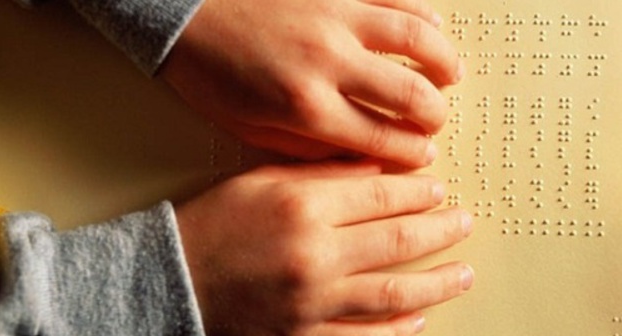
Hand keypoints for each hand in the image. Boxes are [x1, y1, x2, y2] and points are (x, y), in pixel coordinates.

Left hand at [161, 0, 462, 166]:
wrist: (185, 15)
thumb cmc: (211, 74)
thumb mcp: (250, 129)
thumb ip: (307, 145)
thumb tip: (355, 153)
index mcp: (306, 107)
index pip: (380, 138)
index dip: (410, 152)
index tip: (422, 156)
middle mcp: (329, 62)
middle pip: (409, 94)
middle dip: (434, 115)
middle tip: (436, 123)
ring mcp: (337, 18)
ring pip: (416, 40)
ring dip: (443, 62)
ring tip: (452, 76)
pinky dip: (423, 13)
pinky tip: (433, 27)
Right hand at [176, 161, 473, 334]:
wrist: (173, 277)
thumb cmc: (214, 224)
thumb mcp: (261, 182)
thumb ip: (321, 177)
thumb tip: (375, 171)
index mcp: (303, 209)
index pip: (380, 196)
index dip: (416, 191)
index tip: (437, 189)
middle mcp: (314, 256)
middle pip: (396, 241)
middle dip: (439, 230)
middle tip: (465, 222)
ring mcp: (312, 303)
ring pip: (392, 293)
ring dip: (436, 282)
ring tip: (464, 273)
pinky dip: (396, 329)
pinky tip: (419, 318)